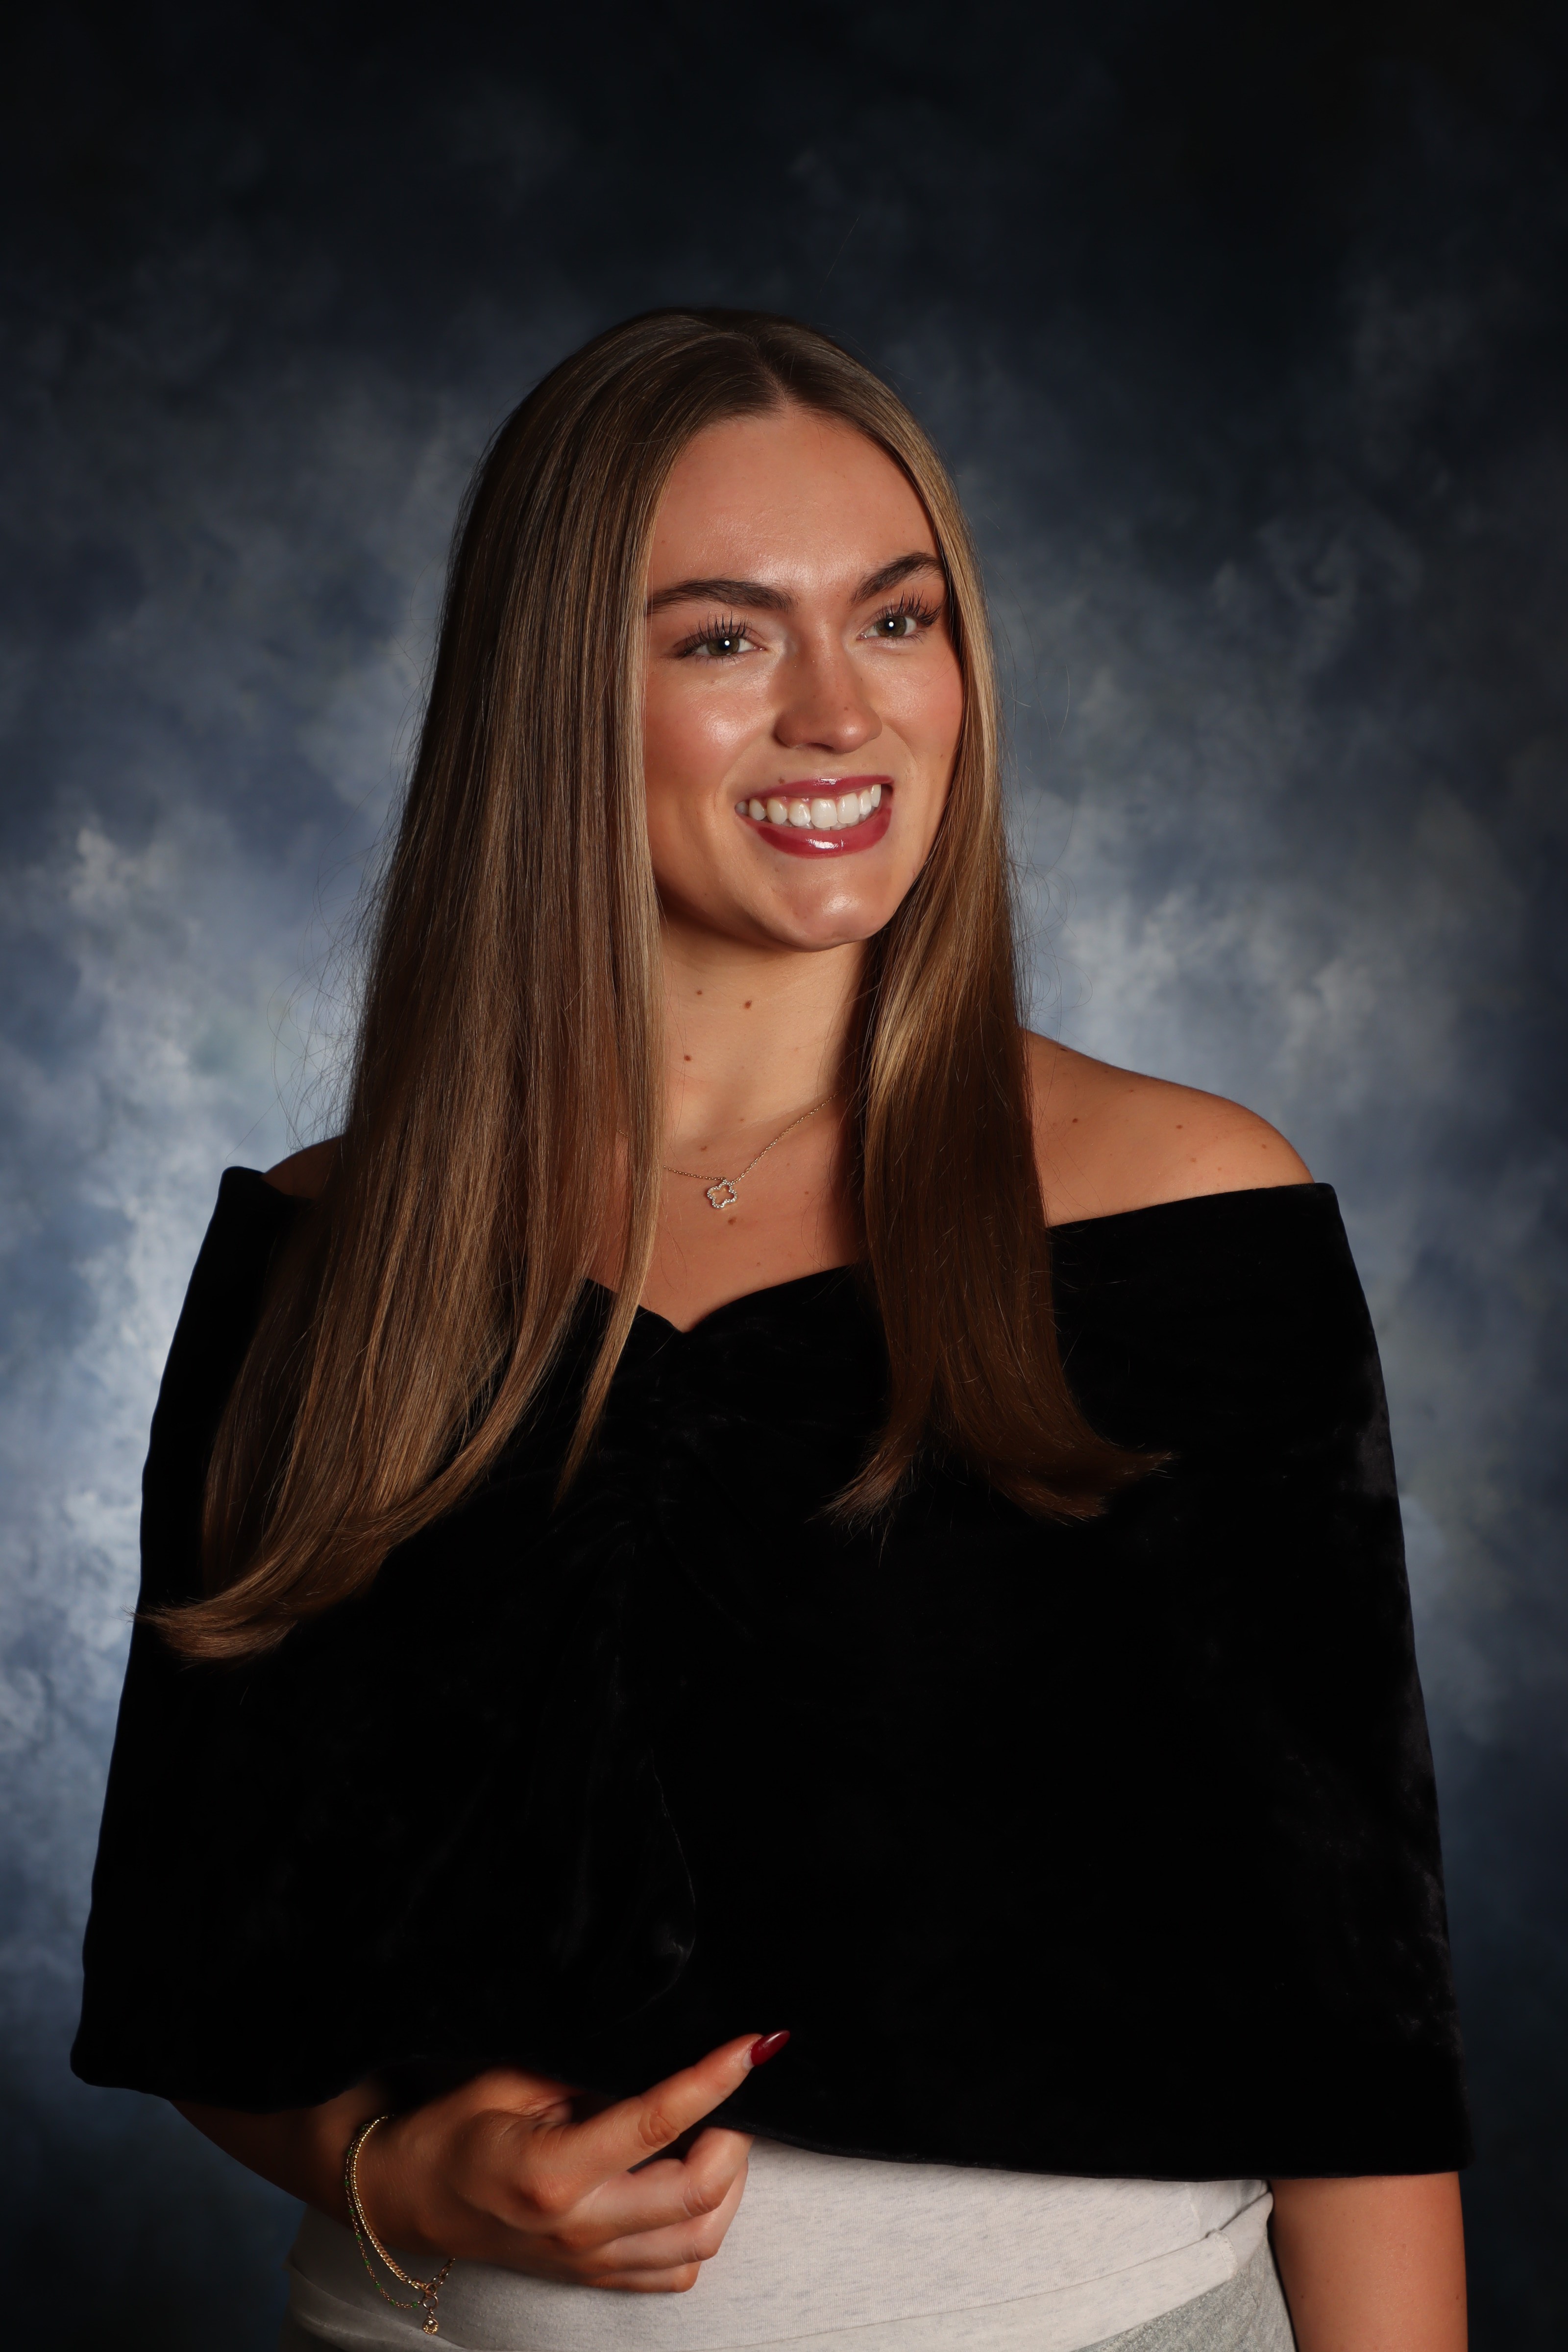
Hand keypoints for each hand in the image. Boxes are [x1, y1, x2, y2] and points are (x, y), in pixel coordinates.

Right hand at [354, 2032, 781, 2291]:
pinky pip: (676, 2270)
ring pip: (700, 2240)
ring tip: (721, 2136)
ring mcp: (589, 2262)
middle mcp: (579, 2228)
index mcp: (553, 2171)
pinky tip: (693, 2185)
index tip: (752, 2045)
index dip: (713, 2080)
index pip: (657, 2123)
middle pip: (697, 2194)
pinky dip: (703, 2229)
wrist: (408, 2197)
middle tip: (734, 2092)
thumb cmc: (455, 2129)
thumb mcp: (512, 2079)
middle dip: (736, 2136)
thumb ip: (587, 2074)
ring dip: (729, 2185)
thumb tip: (661, 2057)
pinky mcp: (594, 2278)